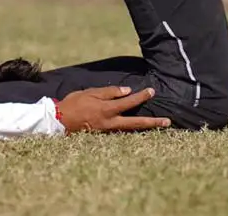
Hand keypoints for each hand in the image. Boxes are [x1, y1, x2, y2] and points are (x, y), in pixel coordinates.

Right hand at [56, 86, 170, 132]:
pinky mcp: (105, 136)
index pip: (128, 102)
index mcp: (107, 109)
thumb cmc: (73, 104)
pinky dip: (133, 130)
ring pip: (131, 129)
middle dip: (152, 122)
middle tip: (168, 122)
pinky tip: (139, 127)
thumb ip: (109, 92)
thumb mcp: (90, 93)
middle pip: (136, 123)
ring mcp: (108, 131)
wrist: (59, 121)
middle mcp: (110, 123)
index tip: (152, 91)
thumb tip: (127, 91)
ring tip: (159, 125)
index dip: (141, 96)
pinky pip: (122, 132)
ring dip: (145, 127)